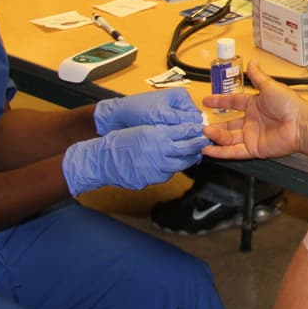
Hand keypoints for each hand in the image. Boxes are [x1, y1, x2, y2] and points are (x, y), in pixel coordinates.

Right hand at [61, 122, 207, 195]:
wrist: (103, 160)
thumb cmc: (120, 141)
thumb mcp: (144, 129)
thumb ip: (163, 131)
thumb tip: (182, 132)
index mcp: (158, 135)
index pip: (184, 132)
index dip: (194, 131)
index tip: (201, 129)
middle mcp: (160, 152)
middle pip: (188, 149)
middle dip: (198, 145)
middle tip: (204, 142)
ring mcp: (157, 167)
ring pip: (181, 164)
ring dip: (189, 159)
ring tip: (193, 155)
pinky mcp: (153, 179)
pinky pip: (168, 174)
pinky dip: (172, 169)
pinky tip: (173, 164)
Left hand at [93, 88, 201, 134]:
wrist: (119, 116)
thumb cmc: (137, 111)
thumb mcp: (162, 115)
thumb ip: (182, 120)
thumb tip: (199, 127)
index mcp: (182, 96)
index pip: (197, 116)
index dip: (196, 129)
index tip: (194, 141)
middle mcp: (179, 103)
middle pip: (191, 123)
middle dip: (188, 133)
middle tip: (184, 145)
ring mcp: (172, 113)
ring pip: (183, 129)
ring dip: (180, 137)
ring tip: (174, 144)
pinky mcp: (165, 121)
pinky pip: (174, 132)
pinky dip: (172, 138)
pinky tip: (168, 143)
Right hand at [203, 61, 303, 159]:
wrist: (301, 124)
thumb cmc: (289, 104)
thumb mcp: (269, 86)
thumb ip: (257, 76)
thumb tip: (252, 61)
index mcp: (254, 105)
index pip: (233, 103)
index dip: (220, 101)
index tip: (206, 101)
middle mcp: (252, 121)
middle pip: (228, 124)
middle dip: (214, 125)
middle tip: (200, 124)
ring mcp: (252, 136)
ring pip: (228, 138)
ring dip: (215, 136)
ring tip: (203, 133)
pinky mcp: (254, 149)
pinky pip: (233, 151)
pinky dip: (220, 152)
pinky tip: (208, 150)